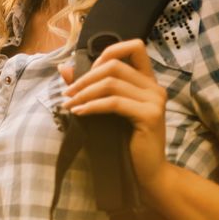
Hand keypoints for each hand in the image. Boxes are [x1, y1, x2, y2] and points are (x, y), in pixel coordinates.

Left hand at [60, 39, 169, 190]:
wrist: (149, 172)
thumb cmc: (126, 142)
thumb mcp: (106, 111)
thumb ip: (89, 87)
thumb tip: (63, 68)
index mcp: (147, 81)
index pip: (134, 47)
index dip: (108, 52)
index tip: (86, 72)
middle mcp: (154, 87)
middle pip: (114, 65)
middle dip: (85, 77)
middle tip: (67, 93)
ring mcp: (155, 100)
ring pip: (112, 83)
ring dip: (84, 92)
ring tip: (69, 104)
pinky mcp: (149, 116)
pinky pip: (114, 103)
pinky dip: (92, 106)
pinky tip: (79, 113)